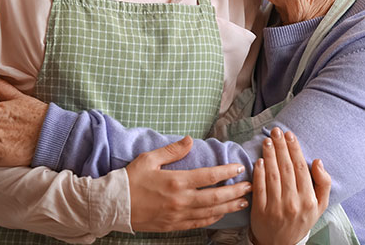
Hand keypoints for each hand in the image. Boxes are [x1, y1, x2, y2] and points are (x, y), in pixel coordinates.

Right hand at [127, 136, 251, 231]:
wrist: (114, 205)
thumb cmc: (130, 179)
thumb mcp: (149, 158)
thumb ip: (172, 150)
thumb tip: (190, 139)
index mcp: (176, 181)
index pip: (209, 176)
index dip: (227, 172)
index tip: (239, 167)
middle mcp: (180, 200)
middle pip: (215, 197)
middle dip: (235, 192)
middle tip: (250, 186)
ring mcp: (178, 215)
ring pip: (210, 213)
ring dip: (229, 207)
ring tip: (243, 202)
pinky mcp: (173, 225)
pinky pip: (199, 224)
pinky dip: (213, 219)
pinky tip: (221, 214)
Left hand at [250, 128, 330, 244]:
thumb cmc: (301, 220)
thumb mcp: (320, 206)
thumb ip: (323, 183)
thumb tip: (318, 161)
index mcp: (309, 200)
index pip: (300, 168)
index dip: (294, 149)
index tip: (290, 135)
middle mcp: (293, 203)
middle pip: (286, 168)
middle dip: (281, 146)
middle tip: (276, 131)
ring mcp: (276, 207)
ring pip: (272, 175)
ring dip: (269, 155)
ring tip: (267, 140)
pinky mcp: (261, 211)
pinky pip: (260, 187)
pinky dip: (259, 172)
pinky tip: (259, 160)